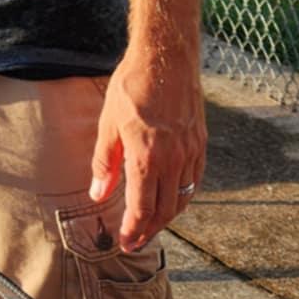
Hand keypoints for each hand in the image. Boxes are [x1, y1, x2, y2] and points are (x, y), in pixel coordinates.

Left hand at [89, 44, 205, 252]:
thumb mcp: (108, 125)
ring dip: (166, 217)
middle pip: (164, 210)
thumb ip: (104, 163)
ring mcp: (190, 152)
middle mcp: (173, 160)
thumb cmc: (133, 86)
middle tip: (136, 242)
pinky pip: (195, 181)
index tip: (125, 242)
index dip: (133, 230)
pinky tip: (173, 200)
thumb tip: (98, 194)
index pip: (142, 209)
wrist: (166, 56)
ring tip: (152, 225)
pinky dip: (184, 196)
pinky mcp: (200, 143)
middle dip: (149, 230)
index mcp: (146, 157)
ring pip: (182, 199)